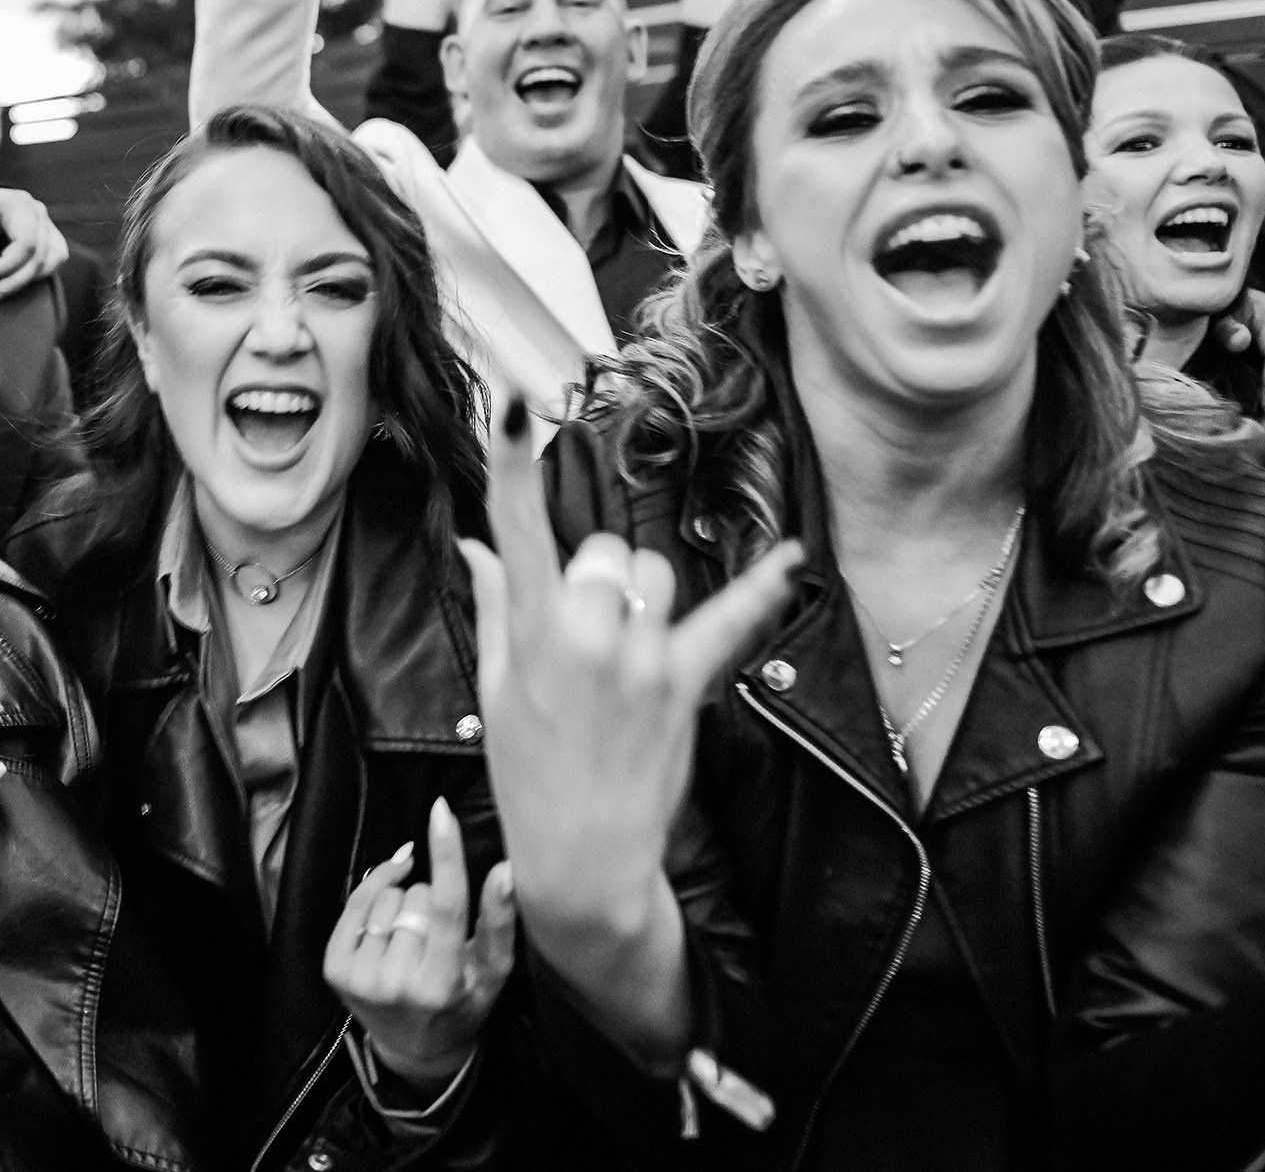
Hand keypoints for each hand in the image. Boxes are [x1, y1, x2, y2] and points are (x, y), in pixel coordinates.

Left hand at [0, 188, 66, 299]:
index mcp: (17, 202)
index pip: (26, 240)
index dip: (8, 264)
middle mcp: (38, 211)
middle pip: (37, 255)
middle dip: (13, 280)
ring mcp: (50, 225)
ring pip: (47, 262)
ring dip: (22, 282)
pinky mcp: (56, 240)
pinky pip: (53, 264)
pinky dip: (35, 277)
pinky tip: (14, 278)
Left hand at [324, 798, 516, 1091]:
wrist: (417, 1050)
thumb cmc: (465, 1001)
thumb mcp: (493, 971)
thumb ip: (500, 921)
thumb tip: (505, 868)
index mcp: (442, 983)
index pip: (445, 907)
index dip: (446, 855)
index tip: (441, 811)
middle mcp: (397, 983)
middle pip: (415, 897)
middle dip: (429, 901)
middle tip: (437, 936)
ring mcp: (360, 978)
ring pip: (385, 897)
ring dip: (400, 904)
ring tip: (411, 938)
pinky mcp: (335, 969)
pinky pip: (355, 903)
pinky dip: (373, 898)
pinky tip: (386, 922)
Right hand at [462, 399, 800, 938]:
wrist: (582, 857)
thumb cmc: (528, 774)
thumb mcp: (494, 690)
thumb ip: (493, 605)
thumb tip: (474, 546)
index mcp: (527, 635)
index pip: (516, 534)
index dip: (513, 468)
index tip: (516, 407)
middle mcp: (584, 637)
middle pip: (603, 550)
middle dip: (596, 573)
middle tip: (584, 632)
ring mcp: (639, 659)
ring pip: (653, 574)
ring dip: (641, 595)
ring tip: (625, 651)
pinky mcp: (683, 683)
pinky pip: (726, 621)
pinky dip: (759, 590)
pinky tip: (790, 560)